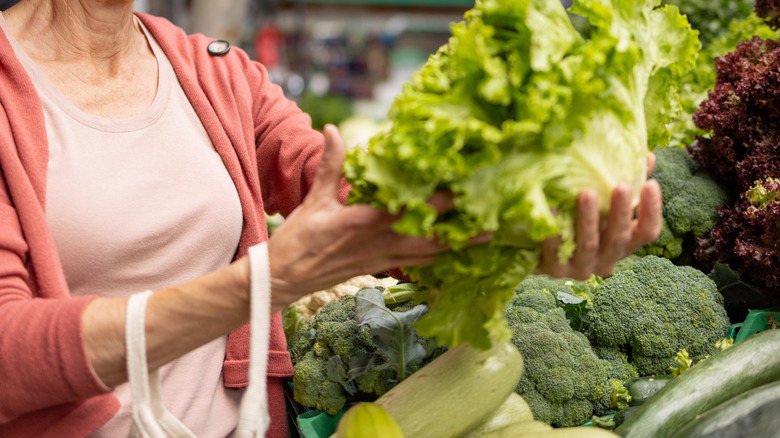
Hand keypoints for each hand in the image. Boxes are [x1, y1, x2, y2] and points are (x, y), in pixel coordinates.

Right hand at [265, 124, 489, 309]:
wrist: (284, 278)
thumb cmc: (299, 239)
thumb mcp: (315, 199)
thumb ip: (332, 164)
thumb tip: (336, 129)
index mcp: (363, 222)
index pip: (408, 210)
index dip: (437, 201)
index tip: (462, 187)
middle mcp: (379, 244)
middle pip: (429, 238)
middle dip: (460, 230)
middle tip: (492, 220)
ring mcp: (381, 260)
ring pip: (428, 255)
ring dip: (457, 246)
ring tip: (486, 237)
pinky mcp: (379, 268)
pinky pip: (415, 264)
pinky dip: (437, 258)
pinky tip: (454, 253)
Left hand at [536, 153, 662, 279]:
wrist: (539, 252)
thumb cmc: (578, 223)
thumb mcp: (603, 207)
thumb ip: (625, 186)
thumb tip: (647, 155)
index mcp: (623, 245)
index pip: (647, 232)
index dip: (652, 210)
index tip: (651, 183)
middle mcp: (606, 260)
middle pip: (619, 238)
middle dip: (621, 212)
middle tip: (622, 186)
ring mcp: (581, 267)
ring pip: (589, 245)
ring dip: (589, 219)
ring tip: (587, 193)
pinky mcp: (556, 270)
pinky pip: (556, 250)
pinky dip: (554, 230)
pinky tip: (550, 208)